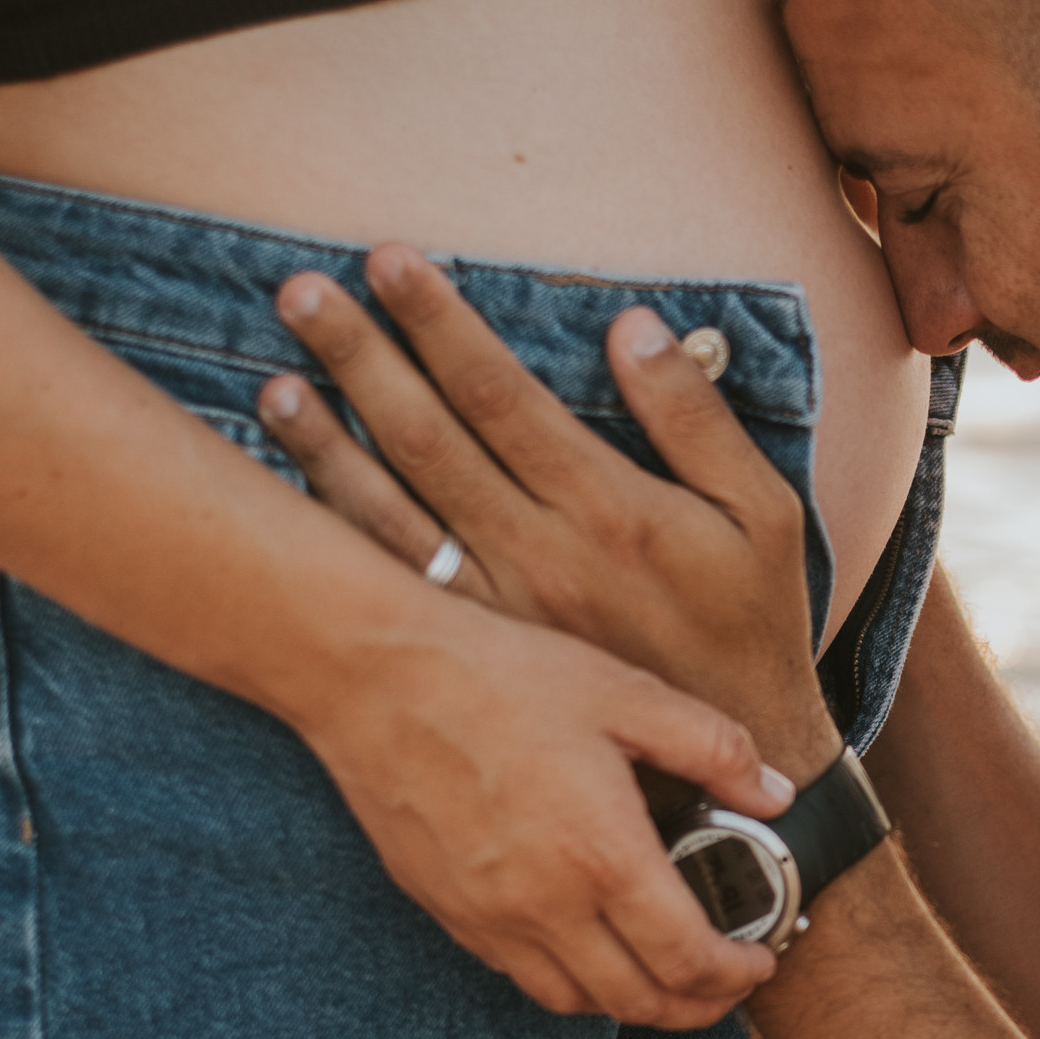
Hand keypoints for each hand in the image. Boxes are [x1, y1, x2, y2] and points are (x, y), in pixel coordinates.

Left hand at [260, 245, 842, 788]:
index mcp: (606, 509)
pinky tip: (303, 485)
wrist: (723, 777)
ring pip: (390, 512)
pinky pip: (392, 581)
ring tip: (275, 381)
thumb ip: (696, 419)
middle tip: (304, 293)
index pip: (501, 393)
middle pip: (428, 439)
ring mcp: (496, 610)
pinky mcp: (476, 650)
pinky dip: (341, 527)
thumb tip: (634, 326)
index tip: (390, 260)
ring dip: (327, 444)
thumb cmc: (753, 629)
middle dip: (362, 358)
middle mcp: (537, 555)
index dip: (440, 322)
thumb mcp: (764, 516)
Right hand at [297, 594, 792, 1023]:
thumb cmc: (499, 675)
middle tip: (726, 982)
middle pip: (637, 1002)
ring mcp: (489, 917)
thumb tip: (773, 793)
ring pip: (575, 1002)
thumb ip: (714, 748)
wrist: (375, 675)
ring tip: (664, 972)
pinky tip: (587, 943)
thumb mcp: (626, 693)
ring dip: (632, 1002)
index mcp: (601, 855)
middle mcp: (544, 905)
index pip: (686, 959)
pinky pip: (519, 975)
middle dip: (697, 1006)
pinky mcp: (449, 911)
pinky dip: (569, 980)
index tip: (760, 958)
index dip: (736, 974)